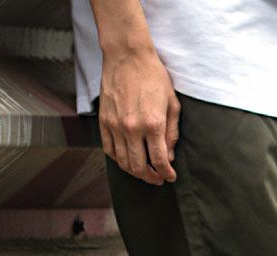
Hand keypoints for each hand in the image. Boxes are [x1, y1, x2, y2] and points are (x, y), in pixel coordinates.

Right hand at [98, 46, 179, 184]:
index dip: (166, 174)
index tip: (169, 177)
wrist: (127, 55)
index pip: (159, 161)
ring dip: (135, 172)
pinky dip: (118, 160)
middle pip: (140, 167)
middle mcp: (132, 128)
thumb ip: (172, 133)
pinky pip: (109, 150)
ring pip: (123, 162)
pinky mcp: (103, 121)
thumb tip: (169, 156)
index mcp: (153, 125)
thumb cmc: (153, 76)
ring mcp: (115, 126)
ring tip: (144, 172)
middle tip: (158, 179)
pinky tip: (127, 160)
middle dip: (151, 178)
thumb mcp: (172, 104)